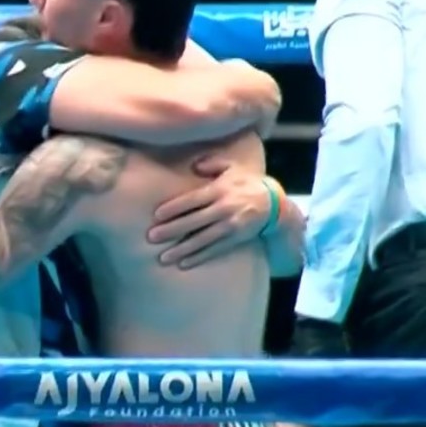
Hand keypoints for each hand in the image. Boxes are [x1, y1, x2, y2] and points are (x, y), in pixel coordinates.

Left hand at [147, 156, 269, 268]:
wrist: (274, 204)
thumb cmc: (247, 183)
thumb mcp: (232, 167)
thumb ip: (212, 163)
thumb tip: (194, 165)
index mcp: (220, 190)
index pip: (193, 200)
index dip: (174, 208)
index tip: (157, 215)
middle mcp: (224, 208)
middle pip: (193, 221)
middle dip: (171, 230)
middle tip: (151, 237)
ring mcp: (230, 226)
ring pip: (201, 239)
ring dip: (181, 249)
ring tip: (163, 258)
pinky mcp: (235, 239)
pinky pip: (214, 250)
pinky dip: (199, 257)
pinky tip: (184, 263)